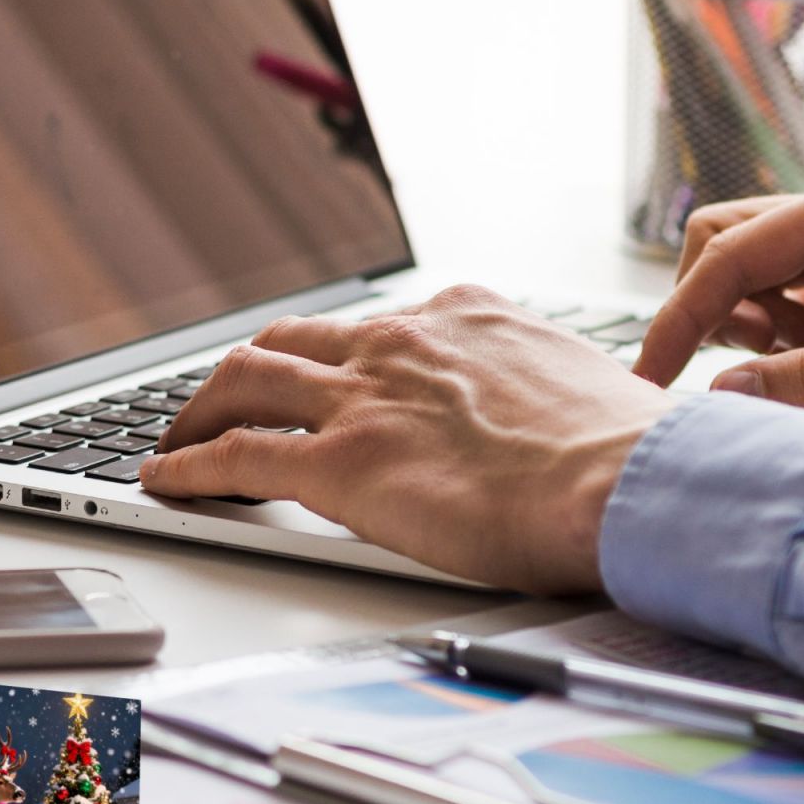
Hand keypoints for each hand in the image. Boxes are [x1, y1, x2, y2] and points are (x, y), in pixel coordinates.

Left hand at [136, 286, 680, 591]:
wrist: (637, 484)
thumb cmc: (632, 453)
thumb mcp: (584, 389)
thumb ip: (539, 390)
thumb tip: (556, 422)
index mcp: (463, 318)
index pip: (372, 327)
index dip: (334, 356)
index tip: (323, 375)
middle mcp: (400, 344)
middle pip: (290, 341)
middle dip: (248, 369)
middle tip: (228, 399)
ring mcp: (363, 399)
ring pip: (245, 381)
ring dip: (201, 408)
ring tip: (179, 435)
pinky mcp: (340, 465)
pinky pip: (236, 456)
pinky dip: (190, 465)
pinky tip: (166, 478)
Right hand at [634, 184, 803, 408]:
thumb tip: (723, 387)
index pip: (728, 251)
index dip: (680, 316)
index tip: (650, 375)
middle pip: (722, 241)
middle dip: (717, 306)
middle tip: (763, 351)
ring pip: (744, 262)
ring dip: (751, 317)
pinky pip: (780, 280)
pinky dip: (776, 323)